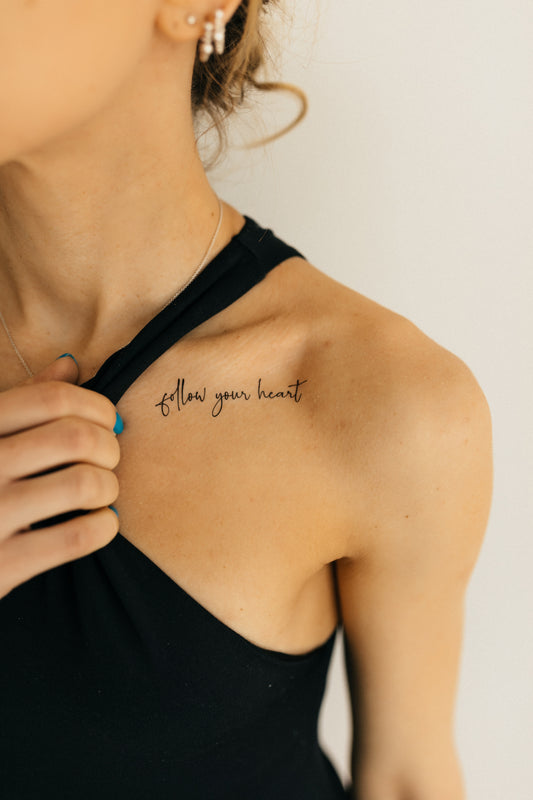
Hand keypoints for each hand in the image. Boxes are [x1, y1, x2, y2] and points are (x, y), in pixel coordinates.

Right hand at [0, 355, 120, 598]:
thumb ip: (23, 399)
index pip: (52, 398)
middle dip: (108, 446)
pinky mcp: (2, 566)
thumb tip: (70, 364)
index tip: (109, 422)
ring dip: (108, 486)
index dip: (96, 406)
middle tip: (108, 460)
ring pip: (83, 484)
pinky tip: (102, 523)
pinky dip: (104, 526)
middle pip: (75, 437)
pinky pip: (78, 537)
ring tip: (102, 492)